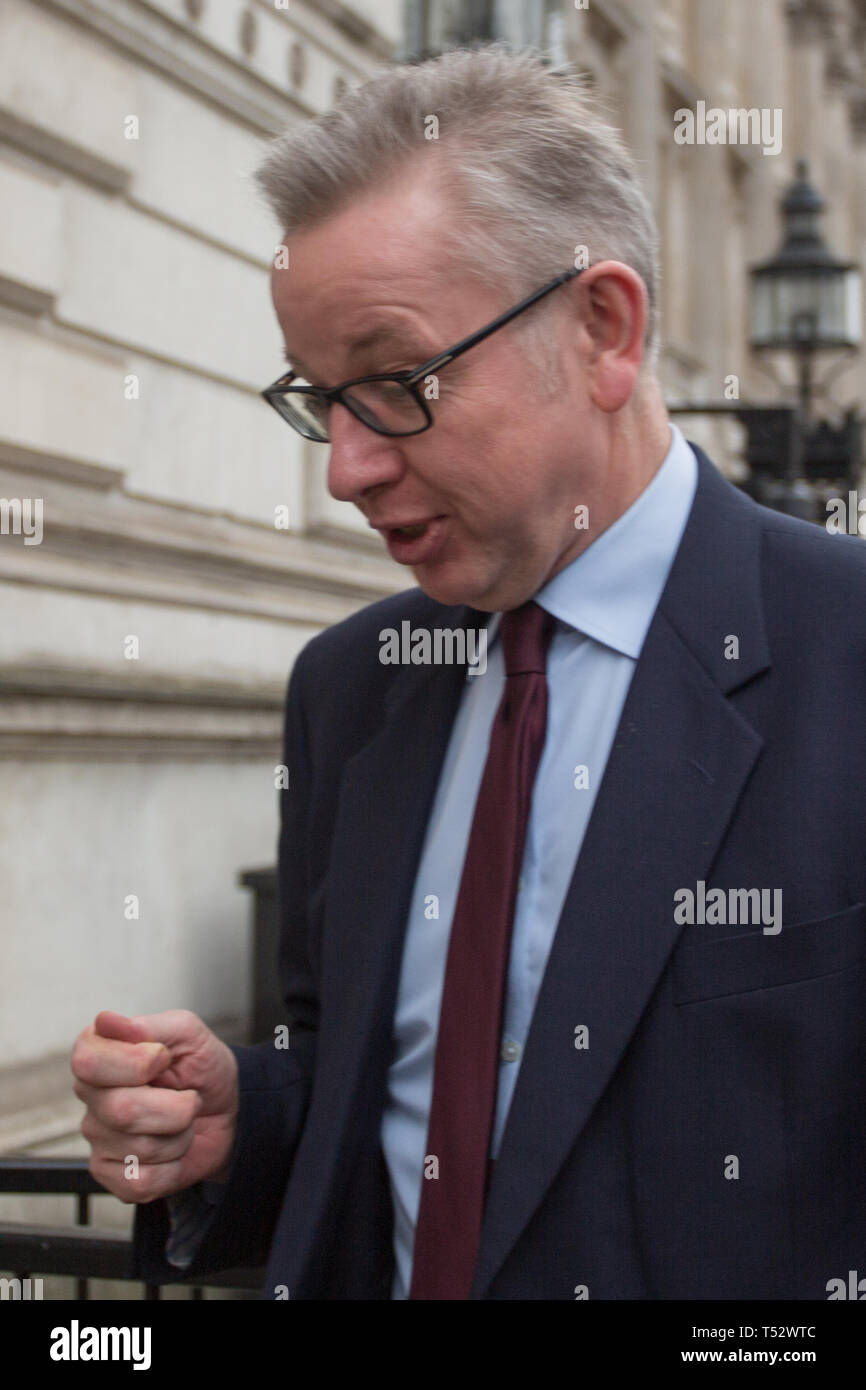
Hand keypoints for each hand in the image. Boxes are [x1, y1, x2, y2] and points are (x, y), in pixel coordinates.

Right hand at [71, 1009, 238, 1202]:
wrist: (227, 1111)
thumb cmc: (202, 1069)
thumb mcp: (188, 1035)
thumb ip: (149, 1027)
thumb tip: (106, 1021)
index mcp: (100, 1053)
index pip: (88, 1063)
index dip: (136, 1063)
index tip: (164, 1058)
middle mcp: (91, 1096)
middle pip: (120, 1110)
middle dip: (174, 1106)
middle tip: (187, 1097)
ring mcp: (98, 1137)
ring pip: (137, 1148)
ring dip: (178, 1135)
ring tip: (181, 1121)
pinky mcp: (111, 1174)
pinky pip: (140, 1181)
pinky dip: (172, 1167)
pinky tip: (172, 1150)